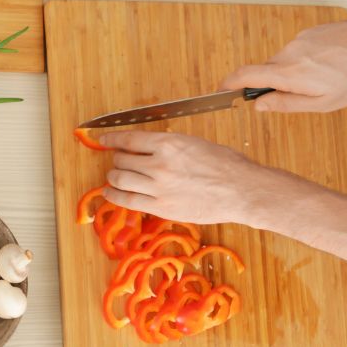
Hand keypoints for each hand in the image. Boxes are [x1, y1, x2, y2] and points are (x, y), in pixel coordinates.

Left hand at [97, 130, 277, 225]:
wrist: (243, 190)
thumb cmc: (227, 165)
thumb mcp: (195, 143)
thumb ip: (170, 146)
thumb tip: (149, 147)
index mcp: (169, 143)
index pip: (129, 138)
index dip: (112, 139)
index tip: (104, 140)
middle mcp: (159, 163)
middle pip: (122, 160)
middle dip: (117, 159)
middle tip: (118, 161)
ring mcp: (158, 187)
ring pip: (120, 179)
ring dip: (112, 177)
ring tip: (113, 177)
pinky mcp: (161, 207)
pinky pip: (127, 200)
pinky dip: (114, 195)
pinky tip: (110, 192)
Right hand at [222, 16, 346, 113]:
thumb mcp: (323, 103)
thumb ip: (286, 104)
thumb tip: (260, 105)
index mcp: (289, 73)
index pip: (246, 75)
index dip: (229, 84)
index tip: (221, 90)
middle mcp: (289, 52)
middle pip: (267, 70)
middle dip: (276, 84)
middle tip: (302, 94)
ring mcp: (301, 39)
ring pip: (286, 61)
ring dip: (297, 72)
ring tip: (328, 78)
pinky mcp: (312, 31)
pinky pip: (300, 50)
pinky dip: (309, 60)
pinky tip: (332, 65)